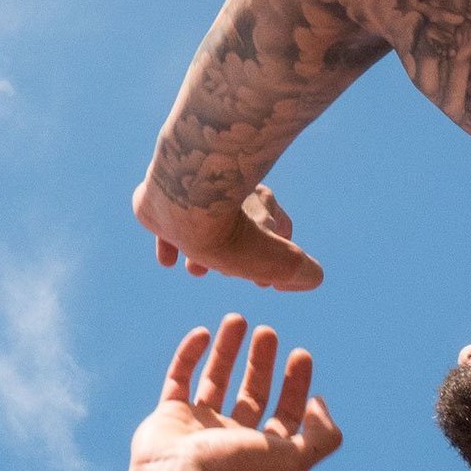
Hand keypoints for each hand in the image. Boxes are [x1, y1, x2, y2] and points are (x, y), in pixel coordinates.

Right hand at [131, 315, 341, 470]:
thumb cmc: (233, 469)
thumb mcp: (295, 458)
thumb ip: (322, 435)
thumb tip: (319, 404)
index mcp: (260, 449)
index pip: (285, 413)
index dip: (296, 384)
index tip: (300, 354)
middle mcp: (230, 437)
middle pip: (252, 392)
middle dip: (262, 361)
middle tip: (268, 332)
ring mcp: (198, 424)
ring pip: (215, 380)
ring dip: (227, 349)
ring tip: (237, 318)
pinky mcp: (169, 413)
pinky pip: (179, 377)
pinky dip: (190, 354)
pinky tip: (204, 333)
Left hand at [136, 182, 322, 291]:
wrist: (177, 198)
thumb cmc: (227, 230)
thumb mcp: (277, 260)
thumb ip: (300, 272)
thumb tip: (306, 278)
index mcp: (262, 203)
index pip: (281, 229)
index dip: (275, 257)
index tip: (260, 281)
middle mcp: (233, 191)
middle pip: (240, 227)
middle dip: (233, 255)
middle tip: (225, 273)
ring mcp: (199, 189)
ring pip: (204, 223)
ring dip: (201, 250)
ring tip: (194, 270)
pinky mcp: (164, 194)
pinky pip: (169, 217)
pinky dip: (171, 241)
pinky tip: (168, 260)